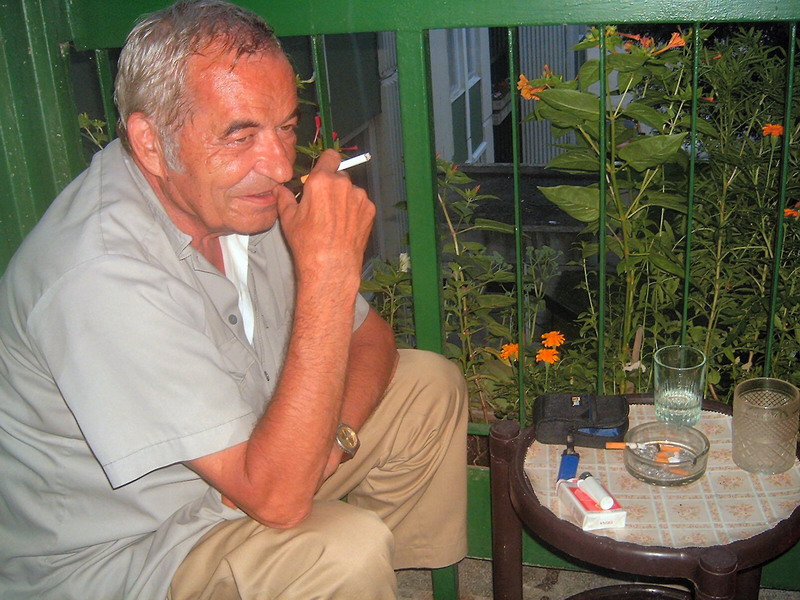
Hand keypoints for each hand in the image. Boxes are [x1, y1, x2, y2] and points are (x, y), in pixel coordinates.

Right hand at [277, 149, 374, 286]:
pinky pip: (361, 204)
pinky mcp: (369, 210)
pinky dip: (354, 210)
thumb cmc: (308, 244)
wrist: (332, 266)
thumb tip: (279, 189)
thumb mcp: (289, 219)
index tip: (323, 171)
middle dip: (332, 186)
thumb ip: (284, 198)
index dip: (326, 163)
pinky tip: (345, 226)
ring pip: (351, 190)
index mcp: (321, 181)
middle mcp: (343, 184)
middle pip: (339, 176)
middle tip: (323, 204)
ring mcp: (359, 197)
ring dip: (344, 198)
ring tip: (334, 220)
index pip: (330, 156)